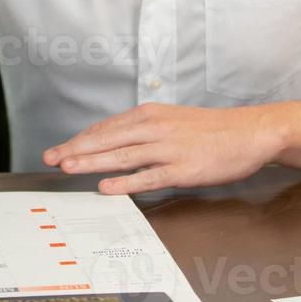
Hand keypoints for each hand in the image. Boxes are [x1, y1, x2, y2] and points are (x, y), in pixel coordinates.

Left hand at [42, 102, 284, 193]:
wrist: (250, 132)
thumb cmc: (210, 129)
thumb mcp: (171, 120)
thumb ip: (144, 130)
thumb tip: (114, 142)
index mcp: (150, 115)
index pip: (106, 128)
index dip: (80, 140)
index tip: (59, 149)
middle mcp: (155, 128)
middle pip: (107, 139)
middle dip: (76, 149)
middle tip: (50, 159)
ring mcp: (168, 149)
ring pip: (122, 156)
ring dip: (92, 162)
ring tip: (67, 168)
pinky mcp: (183, 169)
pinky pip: (148, 177)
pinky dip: (125, 182)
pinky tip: (106, 186)